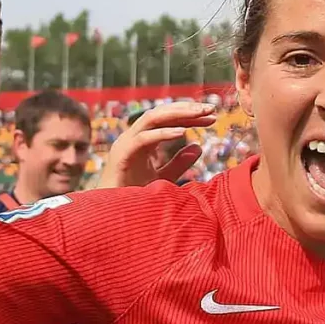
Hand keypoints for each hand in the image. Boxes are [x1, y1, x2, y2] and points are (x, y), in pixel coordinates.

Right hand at [98, 101, 215, 188]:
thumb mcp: (163, 177)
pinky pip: (143, 139)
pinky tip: (182, 133)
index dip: (189, 116)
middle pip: (161, 114)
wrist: (112, 214)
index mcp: (142, 140)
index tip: (212, 117)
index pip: (167, 120)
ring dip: (177, 114)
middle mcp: (133, 137)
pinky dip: (162, 134)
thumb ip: (179, 163)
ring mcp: (125, 144)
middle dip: (186, 109)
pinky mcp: (122, 155)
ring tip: (199, 113)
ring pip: (151, 118)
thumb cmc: (133, 196)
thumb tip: (199, 147)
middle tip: (210, 109)